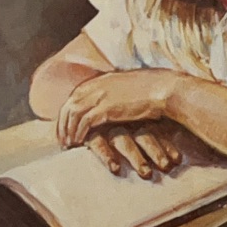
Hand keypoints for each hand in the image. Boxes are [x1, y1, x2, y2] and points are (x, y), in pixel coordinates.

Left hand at [55, 70, 180, 179]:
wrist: (164, 88)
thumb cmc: (152, 89)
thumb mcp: (127, 87)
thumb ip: (114, 93)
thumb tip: (111, 103)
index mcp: (99, 80)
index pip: (73, 97)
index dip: (67, 114)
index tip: (66, 128)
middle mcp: (95, 86)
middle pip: (68, 106)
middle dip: (62, 125)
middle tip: (62, 141)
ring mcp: (99, 96)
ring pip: (72, 115)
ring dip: (68, 131)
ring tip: (68, 145)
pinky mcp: (106, 109)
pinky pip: (84, 123)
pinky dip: (78, 133)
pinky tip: (79, 143)